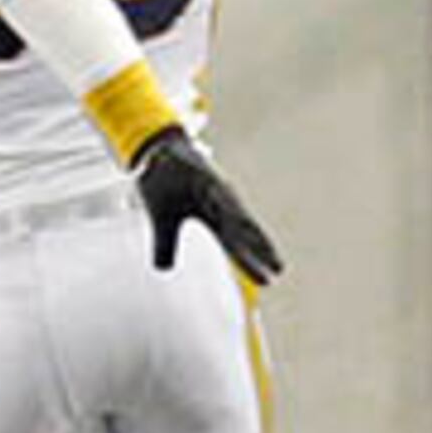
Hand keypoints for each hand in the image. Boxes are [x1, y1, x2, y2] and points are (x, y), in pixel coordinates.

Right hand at [134, 123, 281, 279]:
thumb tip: (163, 268)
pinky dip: (224, 199)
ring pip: (235, 211)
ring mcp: (214, 186)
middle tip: (279, 269)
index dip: (251, 263)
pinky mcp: (204, 171)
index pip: (235, 245)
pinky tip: (233, 210)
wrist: (153, 153)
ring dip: (249, 229)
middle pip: (243, 232)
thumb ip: (167, 245)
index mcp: (213, 218)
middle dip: (260, 251)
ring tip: (265, 248)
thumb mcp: (163, 223)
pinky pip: (216, 187)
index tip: (269, 279)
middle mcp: (219, 203)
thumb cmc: (165, 187)